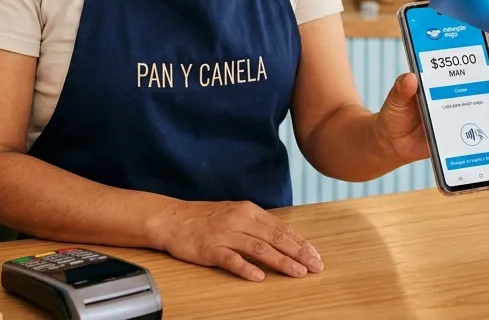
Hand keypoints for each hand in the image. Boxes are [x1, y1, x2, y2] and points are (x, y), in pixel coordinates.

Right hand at [155, 200, 323, 281]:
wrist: (172, 218)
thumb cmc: (205, 218)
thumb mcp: (235, 213)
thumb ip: (257, 225)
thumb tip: (283, 238)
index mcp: (249, 211)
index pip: (281, 228)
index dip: (300, 242)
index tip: (315, 255)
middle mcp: (240, 220)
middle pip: (275, 238)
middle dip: (298, 253)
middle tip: (315, 266)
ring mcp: (225, 235)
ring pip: (259, 249)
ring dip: (281, 261)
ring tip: (298, 272)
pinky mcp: (210, 249)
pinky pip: (231, 259)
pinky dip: (246, 268)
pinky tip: (259, 277)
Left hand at [375, 44, 488, 164]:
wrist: (393, 144)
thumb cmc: (395, 115)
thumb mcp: (396, 99)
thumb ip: (401, 89)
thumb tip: (410, 77)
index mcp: (443, 78)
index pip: (467, 60)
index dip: (483, 52)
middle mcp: (459, 91)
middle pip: (487, 77)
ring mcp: (465, 111)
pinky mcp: (467, 132)